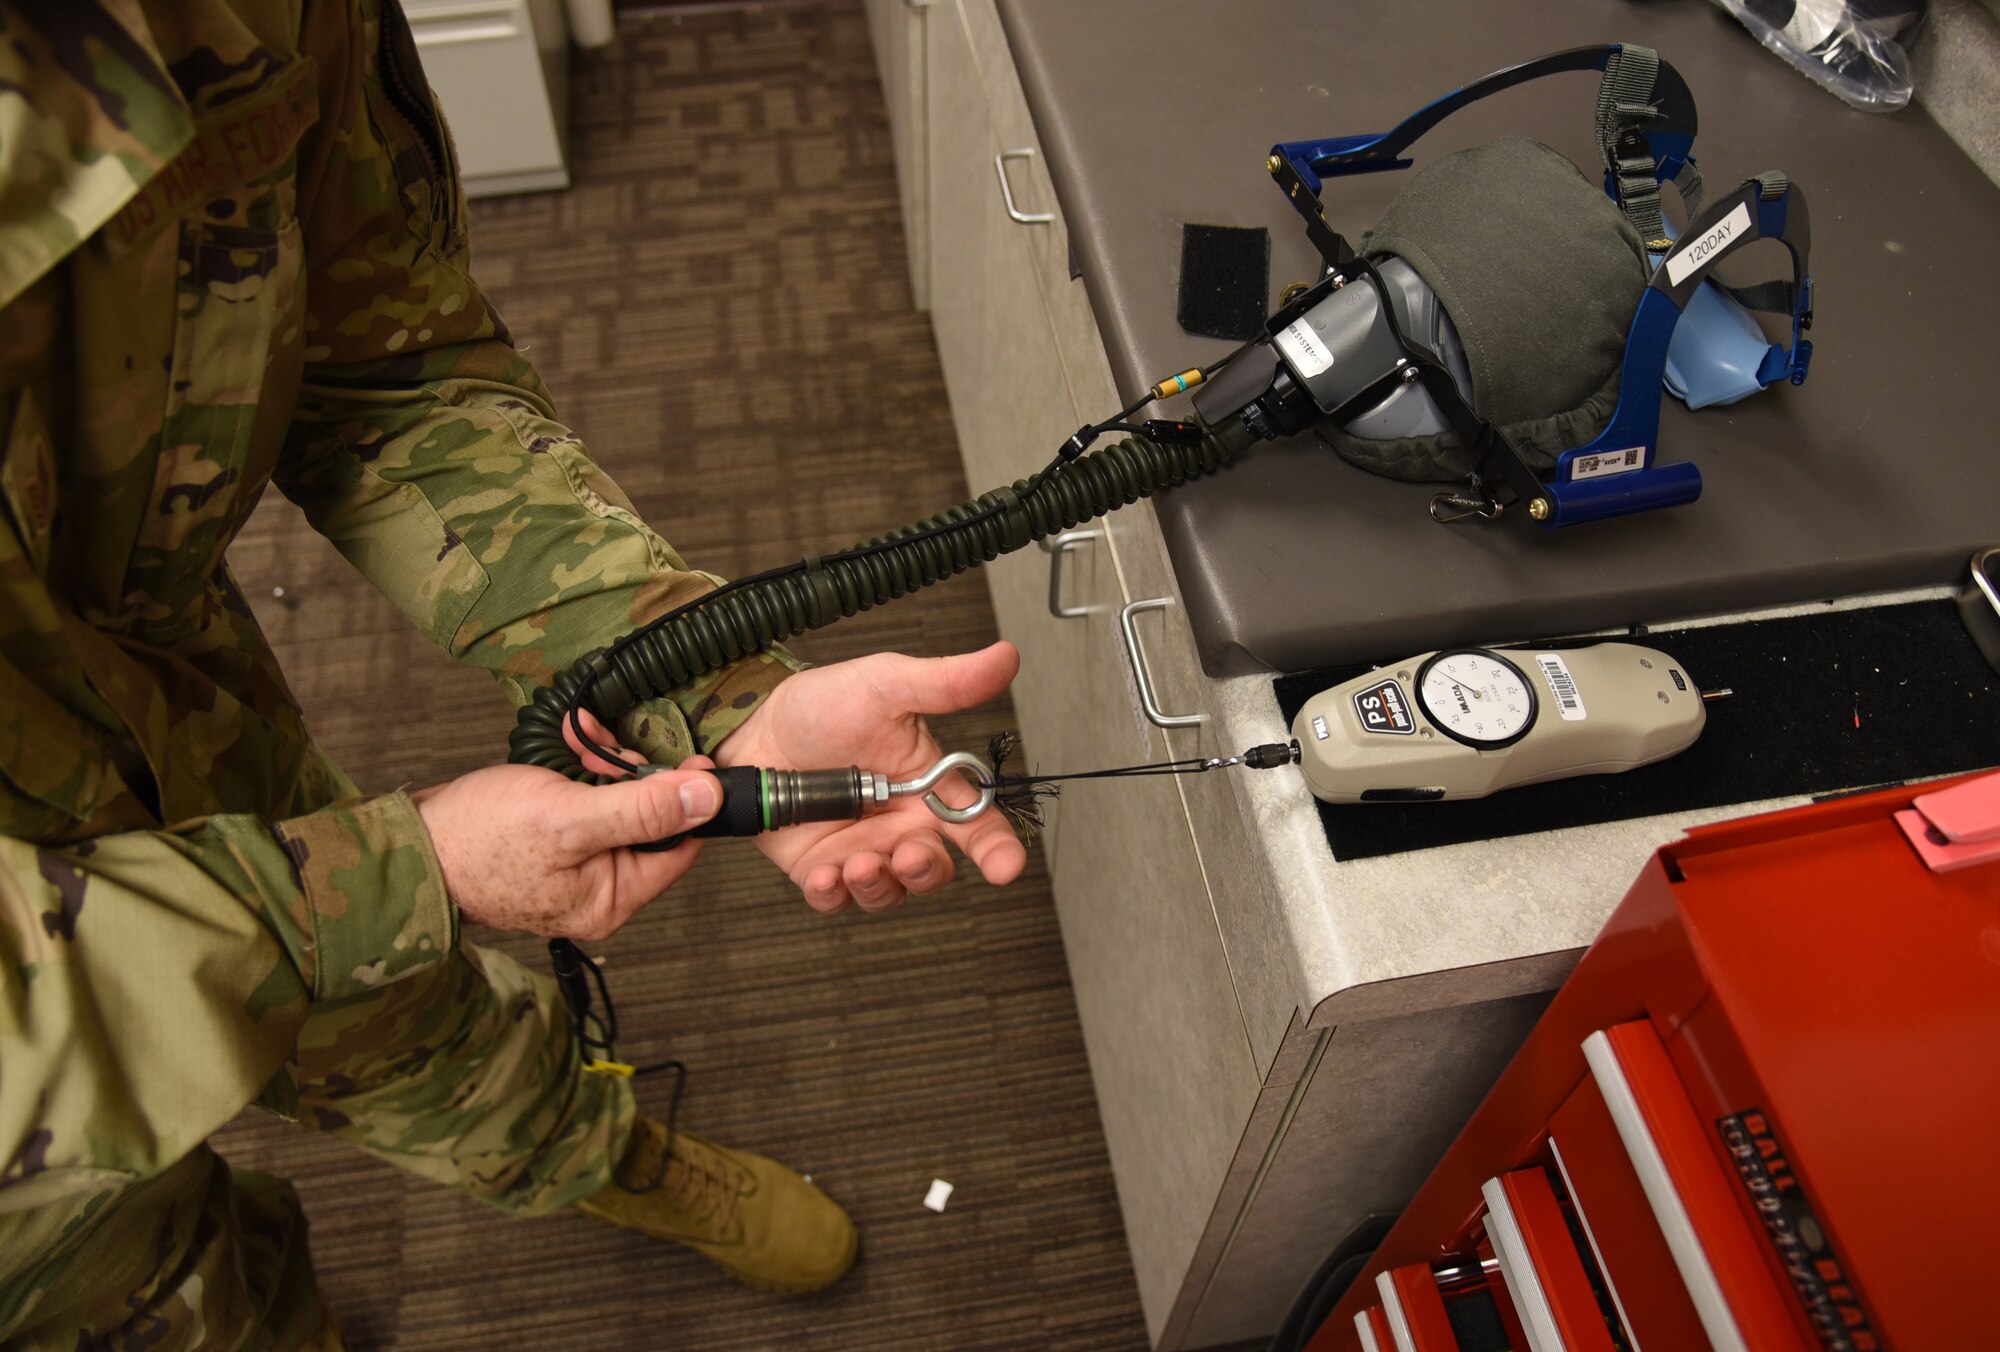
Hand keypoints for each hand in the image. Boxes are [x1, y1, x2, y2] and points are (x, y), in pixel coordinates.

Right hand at [411, 756, 720, 939]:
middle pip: (653, 820)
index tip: (681, 756)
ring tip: (580, 740)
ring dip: (607, 762)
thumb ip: (643, 810)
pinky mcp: (558, 841)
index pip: (682, 845)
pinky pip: (591, 800)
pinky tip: (569, 745)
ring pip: (622, 802)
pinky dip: (583, 768)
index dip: (686, 798)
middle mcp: (601, 889)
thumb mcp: (570, 818)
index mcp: (613, 898)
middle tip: (605, 746)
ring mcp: (579, 866)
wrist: (415, 840)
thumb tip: (708, 798)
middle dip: (634, 771)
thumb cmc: (481, 838)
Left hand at [718, 641, 1026, 912]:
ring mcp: (859, 849)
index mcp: (927, 788)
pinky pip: (834, 898)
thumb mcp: (887, 685)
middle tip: (910, 854)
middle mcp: (899, 825)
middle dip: (927, 871)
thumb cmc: (823, 704)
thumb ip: (947, 682)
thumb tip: (1005, 657)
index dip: (998, 849)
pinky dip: (833, 894)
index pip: (976, 825)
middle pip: (933, 870)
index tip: (1006, 865)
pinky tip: (826, 875)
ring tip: (859, 863)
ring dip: (880, 885)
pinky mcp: (817, 866)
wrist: (754, 724)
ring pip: (888, 891)